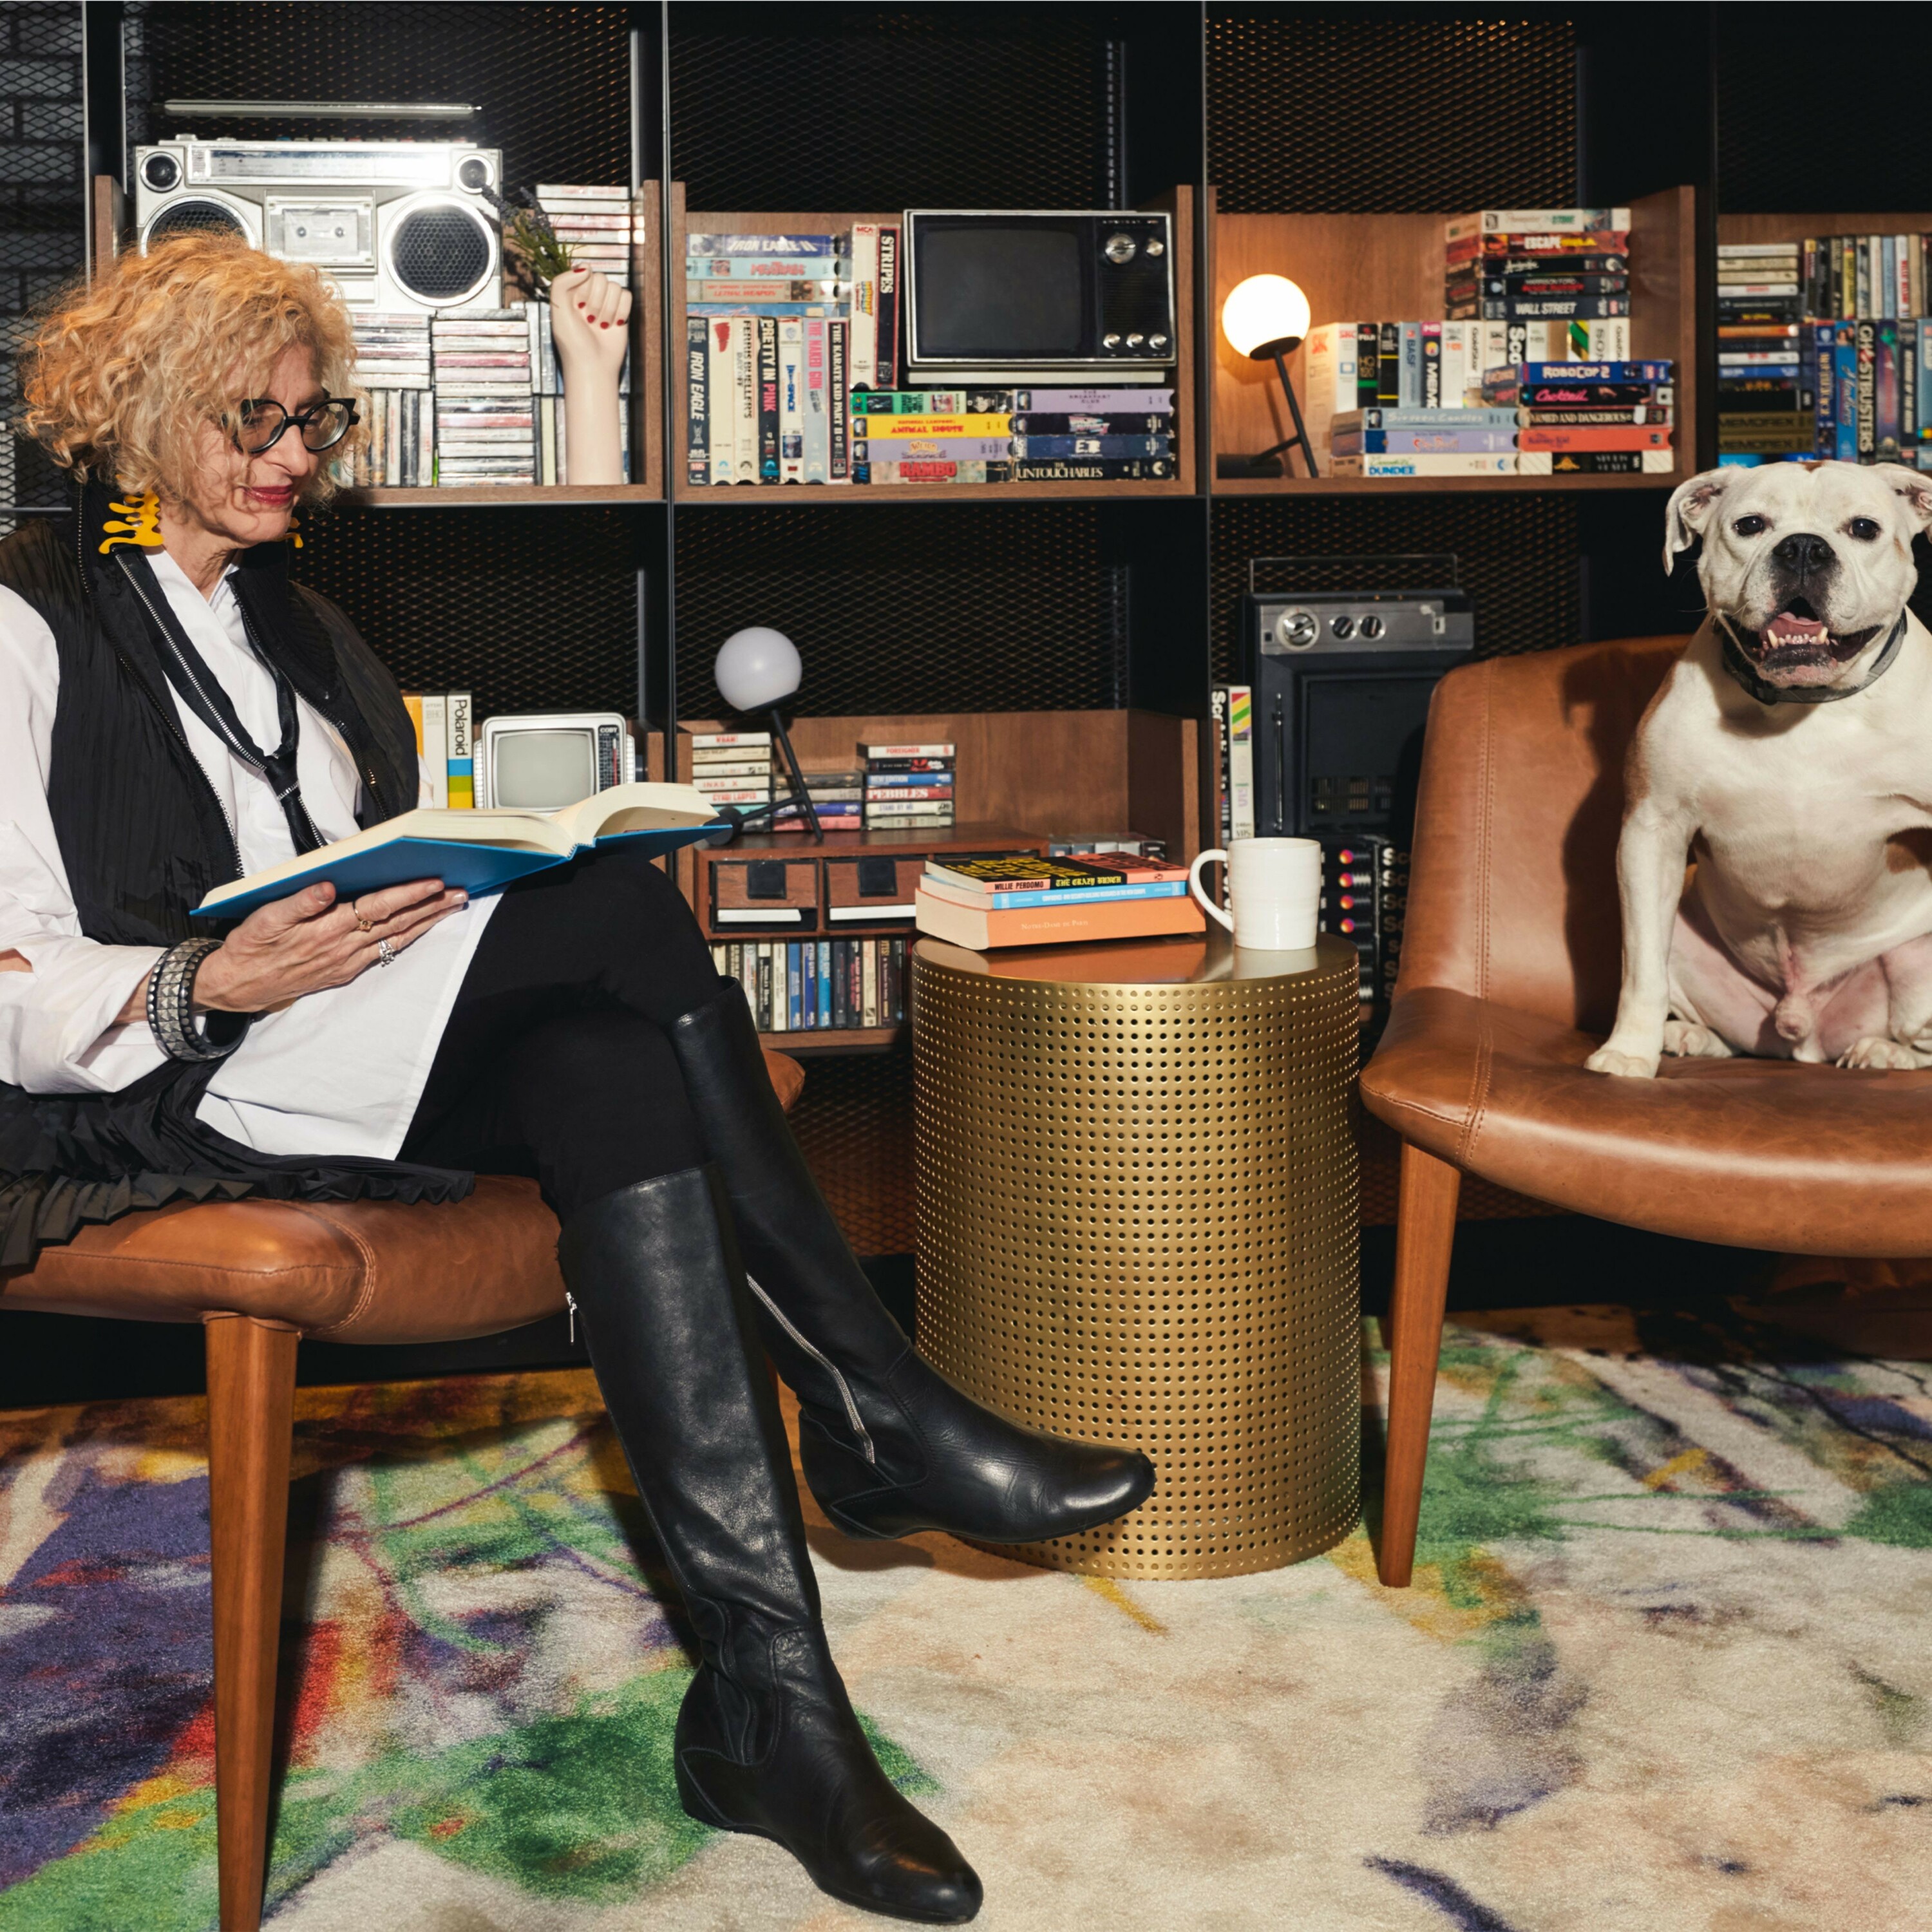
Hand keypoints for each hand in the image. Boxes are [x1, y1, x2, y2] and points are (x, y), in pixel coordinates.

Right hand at [191, 878, 466, 1013]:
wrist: (239, 985)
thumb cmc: (251, 946)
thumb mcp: (264, 919)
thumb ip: (298, 903)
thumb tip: (325, 887)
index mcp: (326, 930)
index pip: (377, 907)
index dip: (408, 894)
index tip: (434, 882)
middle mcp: (343, 948)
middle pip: (396, 923)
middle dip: (430, 906)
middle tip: (460, 891)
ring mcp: (347, 962)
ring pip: (396, 938)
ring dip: (427, 922)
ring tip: (452, 905)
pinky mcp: (346, 971)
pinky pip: (384, 951)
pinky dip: (408, 937)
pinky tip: (422, 927)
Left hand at [550, 266, 632, 379]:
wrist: (593, 366)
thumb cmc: (572, 342)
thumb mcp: (558, 309)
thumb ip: (562, 282)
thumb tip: (586, 267)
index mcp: (572, 292)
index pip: (585, 272)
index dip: (584, 288)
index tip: (578, 307)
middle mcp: (589, 295)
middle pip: (601, 278)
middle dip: (597, 301)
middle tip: (589, 319)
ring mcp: (606, 303)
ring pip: (615, 287)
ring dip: (608, 309)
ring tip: (600, 325)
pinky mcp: (621, 312)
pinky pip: (627, 296)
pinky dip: (621, 310)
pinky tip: (614, 324)